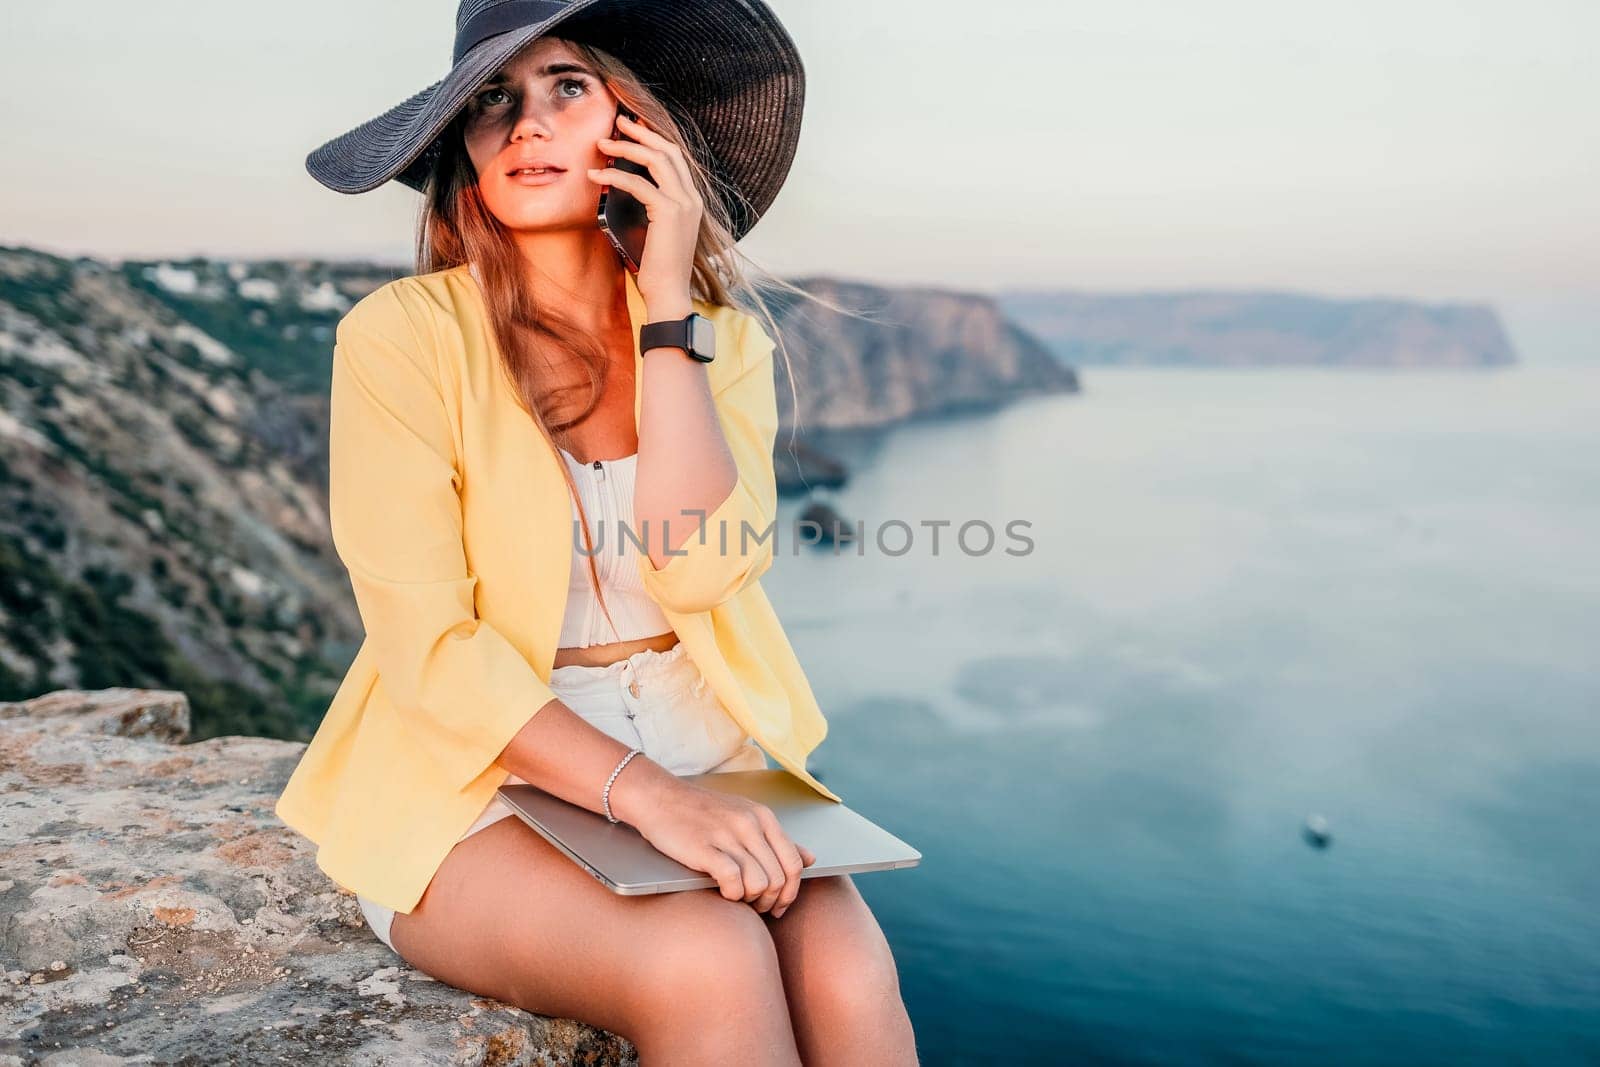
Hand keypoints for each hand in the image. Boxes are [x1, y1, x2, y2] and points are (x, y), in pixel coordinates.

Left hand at [586, 111, 701, 308]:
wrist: (670, 294)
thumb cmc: (659, 269)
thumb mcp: (657, 231)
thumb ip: (651, 208)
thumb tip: (626, 187)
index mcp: (692, 201)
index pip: (676, 158)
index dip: (654, 139)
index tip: (634, 129)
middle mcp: (692, 198)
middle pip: (669, 150)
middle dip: (642, 132)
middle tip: (618, 121)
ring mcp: (683, 204)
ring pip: (656, 160)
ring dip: (626, 148)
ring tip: (602, 143)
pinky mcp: (668, 213)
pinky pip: (638, 184)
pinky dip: (614, 176)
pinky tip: (596, 175)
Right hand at [624, 775, 816, 917]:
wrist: (659, 798)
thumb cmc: (701, 812)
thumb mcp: (746, 817)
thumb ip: (778, 839)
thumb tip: (812, 858)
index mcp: (764, 817)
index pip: (794, 863)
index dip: (790, 892)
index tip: (779, 906)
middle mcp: (750, 824)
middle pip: (779, 878)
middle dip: (771, 902)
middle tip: (756, 908)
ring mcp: (728, 835)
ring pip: (760, 883)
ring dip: (751, 901)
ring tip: (739, 900)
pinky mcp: (705, 848)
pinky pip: (733, 881)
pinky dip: (732, 895)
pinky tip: (723, 893)